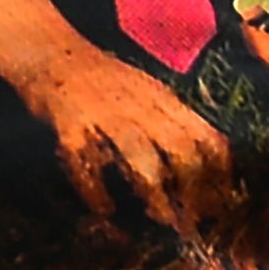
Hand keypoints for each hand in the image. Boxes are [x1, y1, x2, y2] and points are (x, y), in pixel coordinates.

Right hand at [8, 37, 234, 227]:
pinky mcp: (69, 123)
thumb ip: (171, 118)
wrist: (47, 49)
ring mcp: (104, 112)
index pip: (207, 137)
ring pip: (140, 154)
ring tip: (160, 218)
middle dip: (192, 188)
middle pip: (181, 148)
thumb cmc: (101, 77)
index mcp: (163, 99)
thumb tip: (206, 159)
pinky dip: (95, 190)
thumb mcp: (146, 90)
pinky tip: (103, 209)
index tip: (221, 203)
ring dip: (154, 192)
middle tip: (193, 220)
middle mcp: (139, 105)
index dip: (219, 174)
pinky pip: (86, 161)